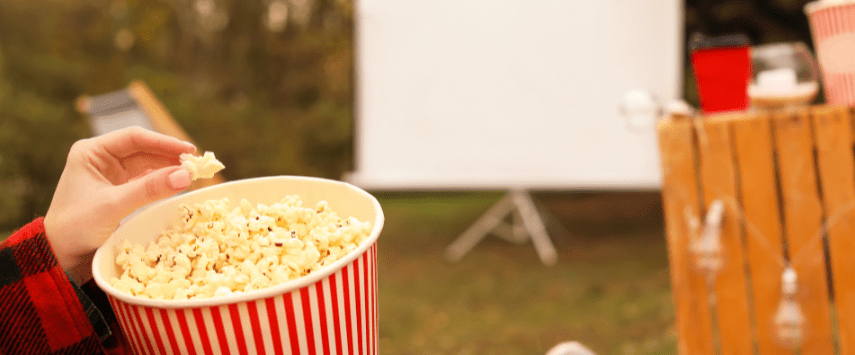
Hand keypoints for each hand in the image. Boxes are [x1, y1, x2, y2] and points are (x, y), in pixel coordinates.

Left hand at [44, 127, 195, 283]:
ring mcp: (111, 175)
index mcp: (91, 152)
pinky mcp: (119, 191)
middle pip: (143, 149)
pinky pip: (146, 181)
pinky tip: (178, 183)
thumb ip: (149, 189)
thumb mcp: (114, 205)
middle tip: (197, 164)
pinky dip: (162, 182)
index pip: (134, 138)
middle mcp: (101, 159)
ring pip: (147, 165)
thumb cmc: (76, 227)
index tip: (189, 151)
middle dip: (169, 156)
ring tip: (193, 173)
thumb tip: (186, 175)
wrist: (60, 256)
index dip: (163, 142)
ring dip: (168, 169)